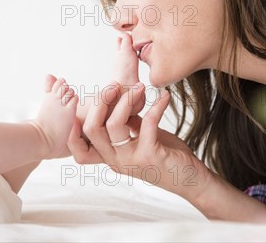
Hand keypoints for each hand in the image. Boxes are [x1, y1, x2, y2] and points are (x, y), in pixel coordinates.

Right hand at [67, 82, 209, 199]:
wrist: (192, 180)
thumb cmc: (166, 156)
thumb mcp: (141, 138)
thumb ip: (127, 124)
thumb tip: (119, 99)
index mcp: (110, 156)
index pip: (78, 147)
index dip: (74, 124)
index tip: (84, 98)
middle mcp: (116, 161)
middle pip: (92, 129)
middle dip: (100, 101)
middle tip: (114, 85)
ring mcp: (131, 160)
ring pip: (114, 124)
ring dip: (126, 100)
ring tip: (140, 87)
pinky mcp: (150, 156)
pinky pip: (147, 123)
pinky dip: (156, 105)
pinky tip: (164, 97)